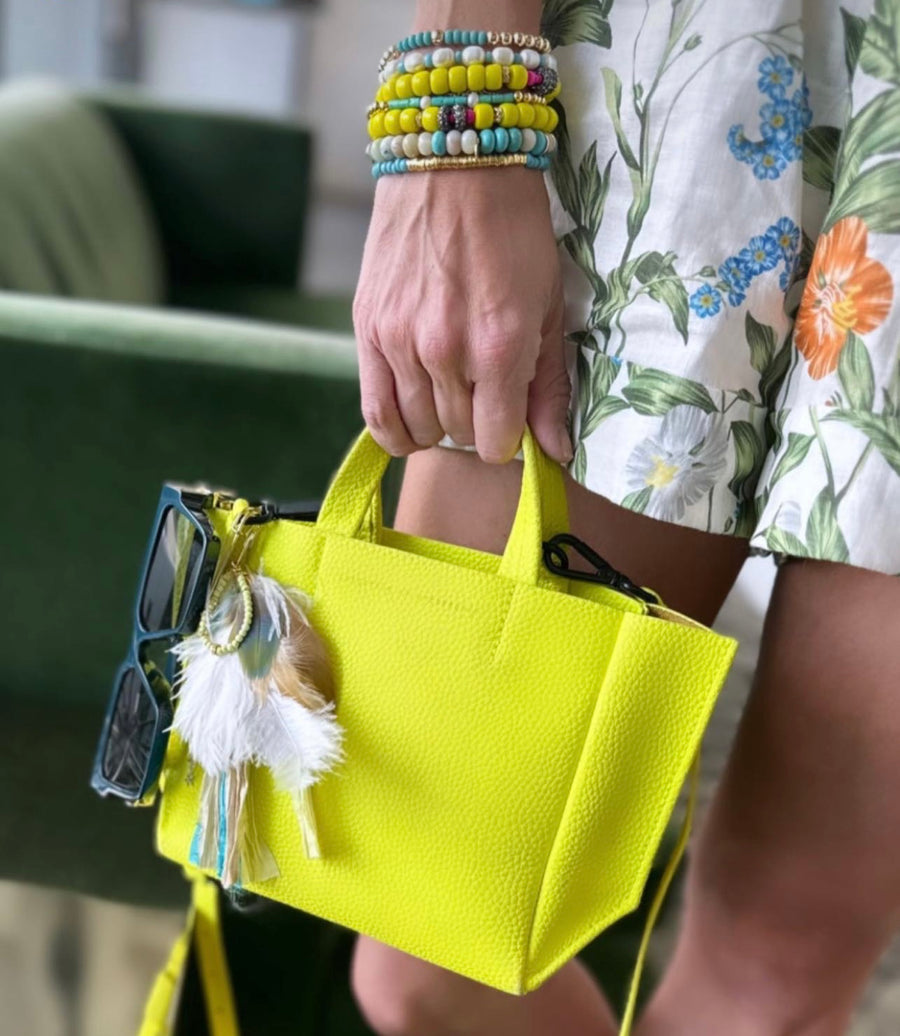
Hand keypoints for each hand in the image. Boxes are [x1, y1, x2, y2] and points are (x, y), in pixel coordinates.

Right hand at [352, 167, 572, 464]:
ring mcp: (400, 342)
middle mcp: (446, 351)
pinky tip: (412, 422)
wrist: (452, 165)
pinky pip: (374, 412)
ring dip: (439, 423)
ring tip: (451, 395)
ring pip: (419, 427)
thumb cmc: (512, 231)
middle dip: (477, 424)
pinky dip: (395, 430)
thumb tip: (555, 452)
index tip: (511, 419)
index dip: (508, 439)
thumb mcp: (548, 304)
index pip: (497, 441)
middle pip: (460, 435)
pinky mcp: (367, 330)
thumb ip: (549, 385)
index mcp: (499, 345)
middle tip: (485, 393)